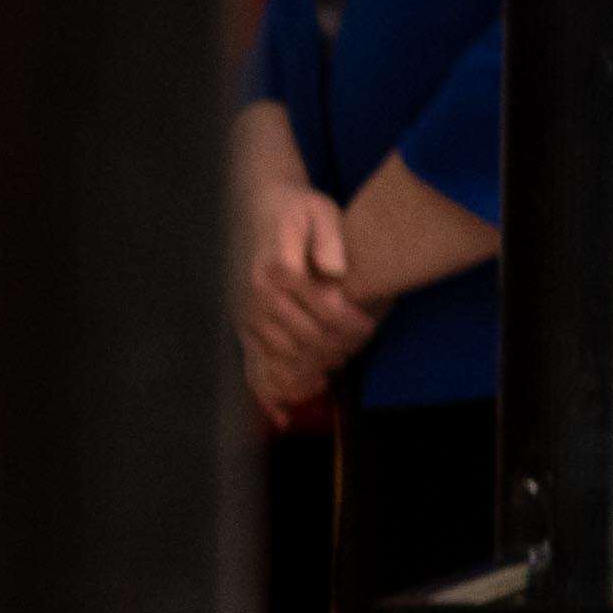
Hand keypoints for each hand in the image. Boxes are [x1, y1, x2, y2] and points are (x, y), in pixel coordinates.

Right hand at [236, 176, 372, 417]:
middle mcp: (258, 296)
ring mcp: (247, 313)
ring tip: (337, 364)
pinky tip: (289, 406)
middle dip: (339, 348)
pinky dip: (274, 388)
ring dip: (313, 367)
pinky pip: (256, 364)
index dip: (353, 325)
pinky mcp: (243, 325)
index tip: (369, 325)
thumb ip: (330, 238)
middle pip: (306, 339)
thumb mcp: (320, 210)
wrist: (259, 207)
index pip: (325, 311)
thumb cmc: (296, 210)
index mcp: (278, 270)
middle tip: (360, 345)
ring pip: (284, 356)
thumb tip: (335, 271)